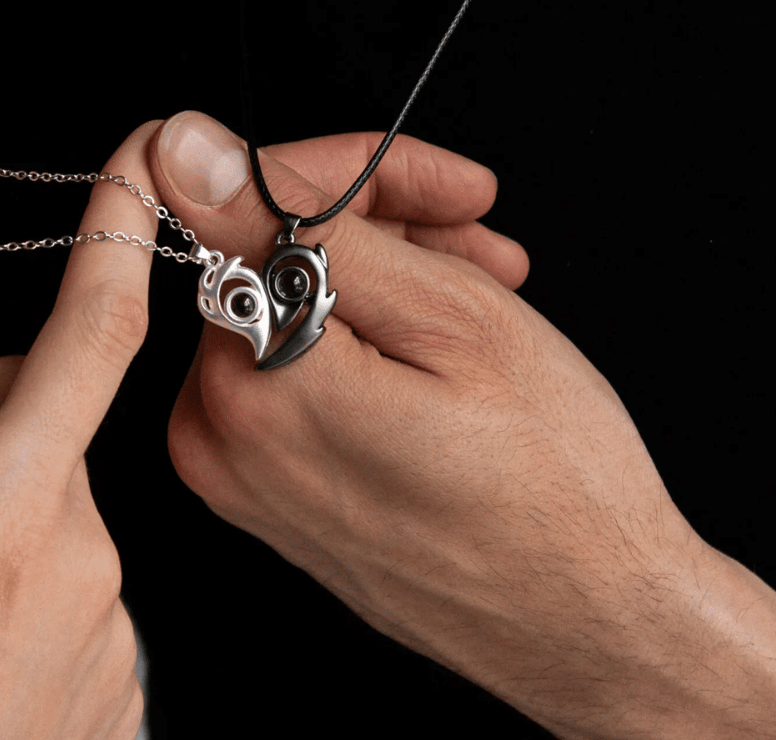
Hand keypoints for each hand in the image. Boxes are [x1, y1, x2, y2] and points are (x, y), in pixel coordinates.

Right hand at [0, 123, 161, 739]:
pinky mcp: (115, 685)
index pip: (87, 343)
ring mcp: (111, 635)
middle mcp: (88, 567)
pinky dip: (8, 595)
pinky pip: (66, 590)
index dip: (117, 242)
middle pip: (42, 437)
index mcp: (4, 522)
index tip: (143, 167)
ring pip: (48, 517)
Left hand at [147, 111, 775, 739]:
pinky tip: (445, 337)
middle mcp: (221, 433)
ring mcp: (241, 472)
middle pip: (276, 258)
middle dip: (382, 226)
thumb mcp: (448, 318)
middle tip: (475, 232)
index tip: (445, 184)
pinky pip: (300, 373)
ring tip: (483, 282)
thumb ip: (305, 227)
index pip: (262, 206)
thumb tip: (182, 148)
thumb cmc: (551, 481)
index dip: (361, 173)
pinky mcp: (271, 493)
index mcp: (252, 382)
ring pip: (295, 307)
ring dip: (388, 277)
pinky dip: (368, 337)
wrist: (593, 627)